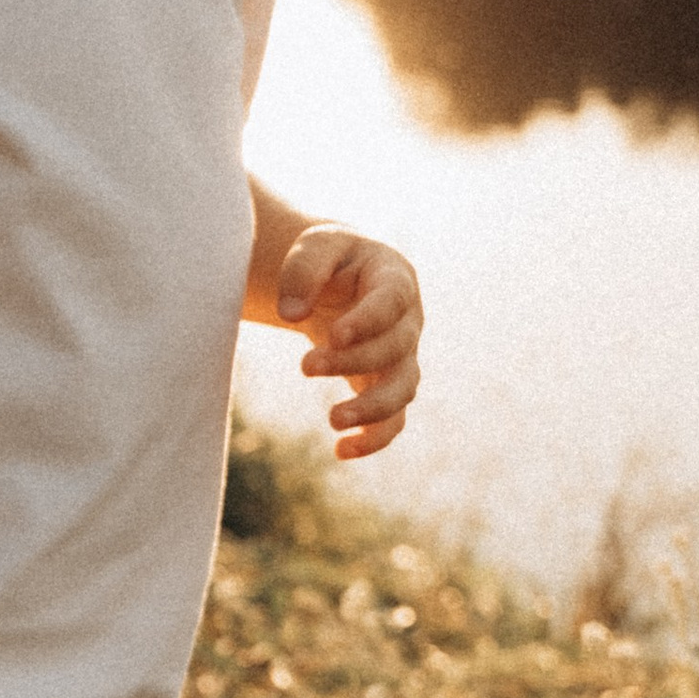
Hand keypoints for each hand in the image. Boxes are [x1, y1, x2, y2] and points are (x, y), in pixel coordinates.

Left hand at [275, 227, 422, 459]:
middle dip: (353, 362)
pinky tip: (342, 451)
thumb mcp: (315, 246)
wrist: (341, 276)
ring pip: (403, 389)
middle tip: (306, 365)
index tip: (332, 336)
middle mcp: (408, 320)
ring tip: (333, 420)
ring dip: (372, 408)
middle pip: (395, 348)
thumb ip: (303, 270)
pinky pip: (394, 419)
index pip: (392, 302)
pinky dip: (375, 439)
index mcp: (395, 278)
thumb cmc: (330, 258)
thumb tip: (290, 313)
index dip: (367, 322)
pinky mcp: (387, 384)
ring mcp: (402, 355)